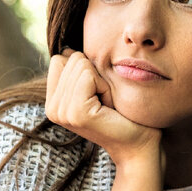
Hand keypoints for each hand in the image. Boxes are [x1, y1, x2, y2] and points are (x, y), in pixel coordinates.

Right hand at [46, 49, 159, 166]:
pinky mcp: (76, 113)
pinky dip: (104, 86)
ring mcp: (61, 112)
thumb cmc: (122, 112)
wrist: (139, 142)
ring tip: (106, 104)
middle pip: (70, 58)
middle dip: (94, 74)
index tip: (97, 93)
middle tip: (104, 101)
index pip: (60, 58)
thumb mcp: (95, 87)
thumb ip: (78, 70)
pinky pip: (88, 75)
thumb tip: (69, 48)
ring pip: (80, 64)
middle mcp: (52, 108)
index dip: (85, 69)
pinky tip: (108, 106)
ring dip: (101, 81)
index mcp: (53, 102)